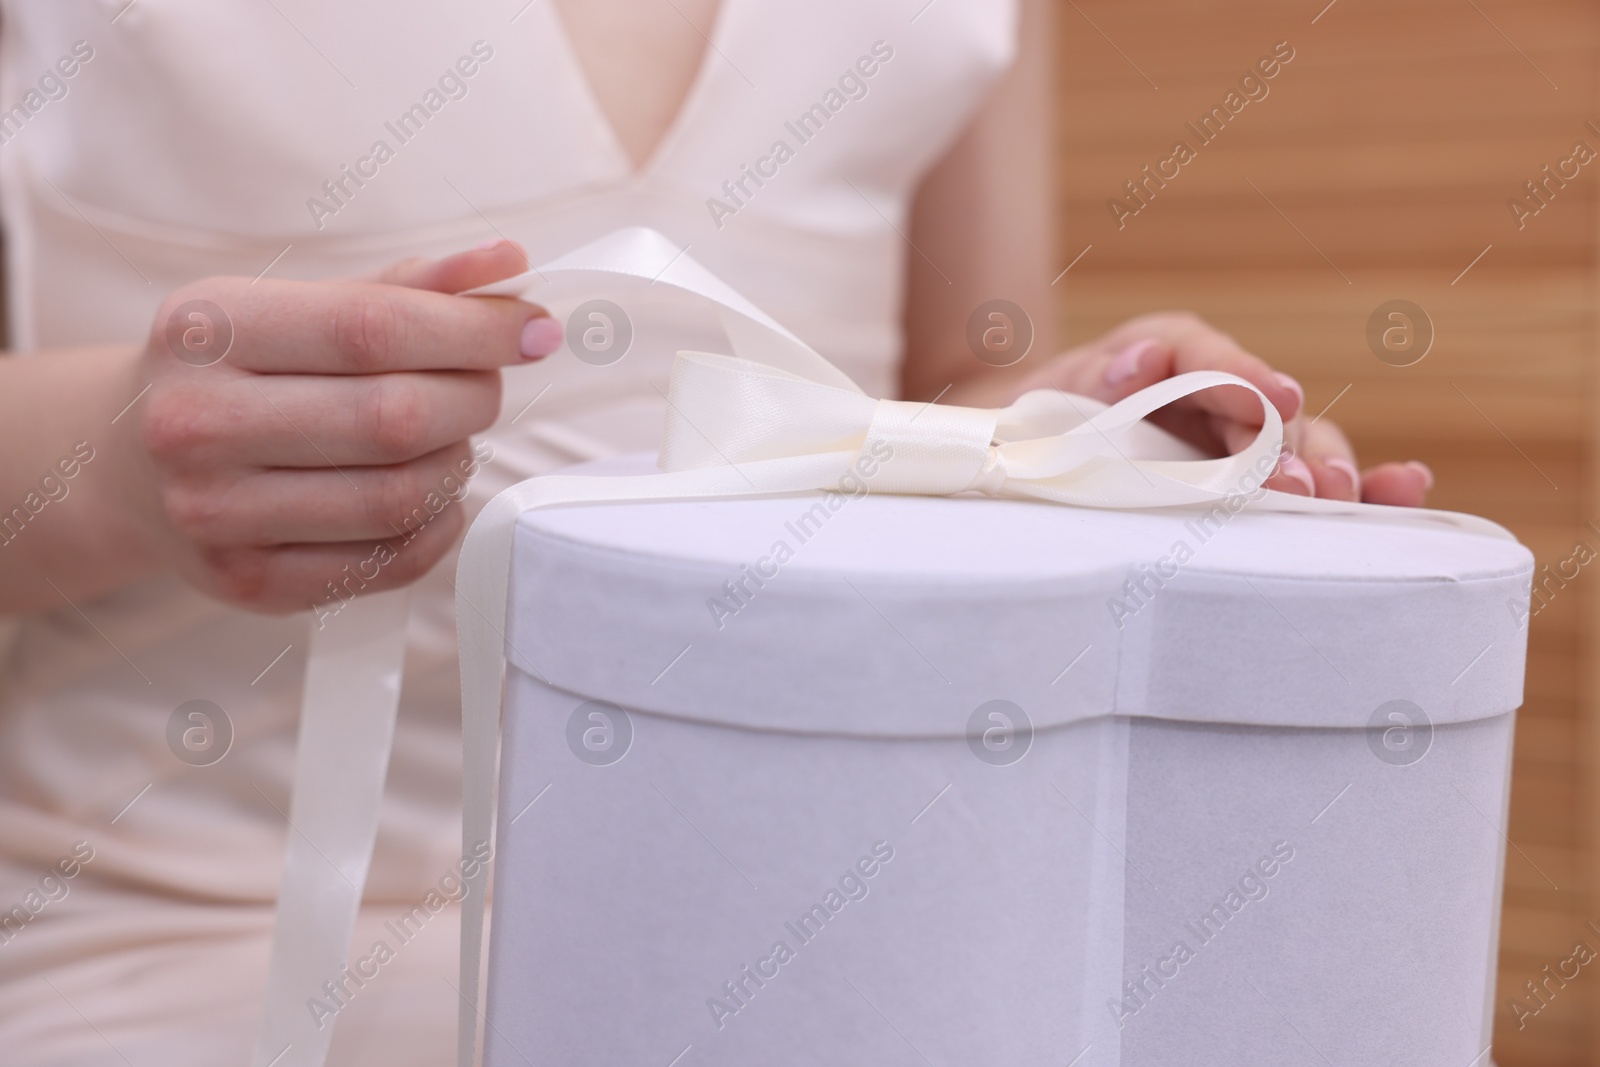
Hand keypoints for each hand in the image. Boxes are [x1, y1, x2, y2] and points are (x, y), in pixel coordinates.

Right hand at [130, 240, 556, 612]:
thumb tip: (509, 264)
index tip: (535, 328)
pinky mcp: (248, 583)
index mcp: (209, 329)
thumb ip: (409, 286)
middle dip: (473, 397)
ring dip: (457, 464)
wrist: (128, 463)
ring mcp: (216, 514)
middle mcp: (197, 422)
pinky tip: (430, 495)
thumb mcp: (299, 306)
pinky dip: (438, 525)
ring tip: (448, 437)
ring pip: (400, 497)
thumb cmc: (237, 373)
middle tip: (484, 385)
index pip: (374, 327)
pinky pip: (390, 561)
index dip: (476, 329)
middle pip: (396, 418)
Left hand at [1008, 311, 1432, 505]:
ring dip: (1327, 471)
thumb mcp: (1057, 393)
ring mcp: (1248, 432)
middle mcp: (1221, 384)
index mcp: (1169, 351)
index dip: (1242, 379)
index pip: (1209, 360)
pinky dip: (1362, 485)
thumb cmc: (1046, 418)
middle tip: (1298, 484)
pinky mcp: (1263, 476)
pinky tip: (1404, 488)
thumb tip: (1137, 364)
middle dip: (1285, 447)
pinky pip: (1315, 479)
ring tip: (1339, 498)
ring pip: (1304, 445)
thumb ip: (1094, 378)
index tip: (1274, 398)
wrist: (1038, 451)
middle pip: (1267, 412)